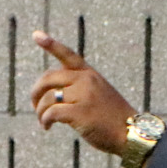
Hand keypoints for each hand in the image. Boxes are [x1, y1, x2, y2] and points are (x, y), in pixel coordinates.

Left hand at [30, 31, 135, 153]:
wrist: (130, 133)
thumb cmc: (112, 118)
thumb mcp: (99, 95)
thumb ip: (78, 88)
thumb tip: (50, 95)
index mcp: (90, 74)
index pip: (68, 55)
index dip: (51, 45)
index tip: (36, 35)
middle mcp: (86, 80)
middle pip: (48, 78)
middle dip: (36, 92)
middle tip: (35, 106)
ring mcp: (84, 95)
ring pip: (48, 97)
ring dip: (40, 112)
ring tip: (44, 122)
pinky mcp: (80, 112)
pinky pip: (51, 112)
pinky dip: (45, 120)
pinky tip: (47, 127)